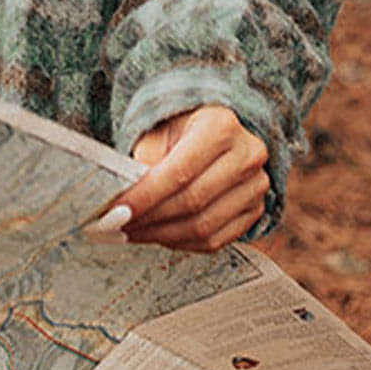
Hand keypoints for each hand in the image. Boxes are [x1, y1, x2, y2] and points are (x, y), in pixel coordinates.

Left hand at [90, 105, 269, 252]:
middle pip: (192, 201)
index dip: (145, 197)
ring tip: (130, 233)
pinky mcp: (254, 210)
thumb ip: (142, 162)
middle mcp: (247, 155)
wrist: (212, 131)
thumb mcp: (157, 130)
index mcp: (221, 126)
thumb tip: (120, 203)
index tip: (114, 213)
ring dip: (160, 235)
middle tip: (114, 227)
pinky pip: (216, 240)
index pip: (179, 171)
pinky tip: (156, 236)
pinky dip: (180, 244)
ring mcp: (255, 186)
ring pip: (204, 226)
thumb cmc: (179, 129)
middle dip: (148, 220)